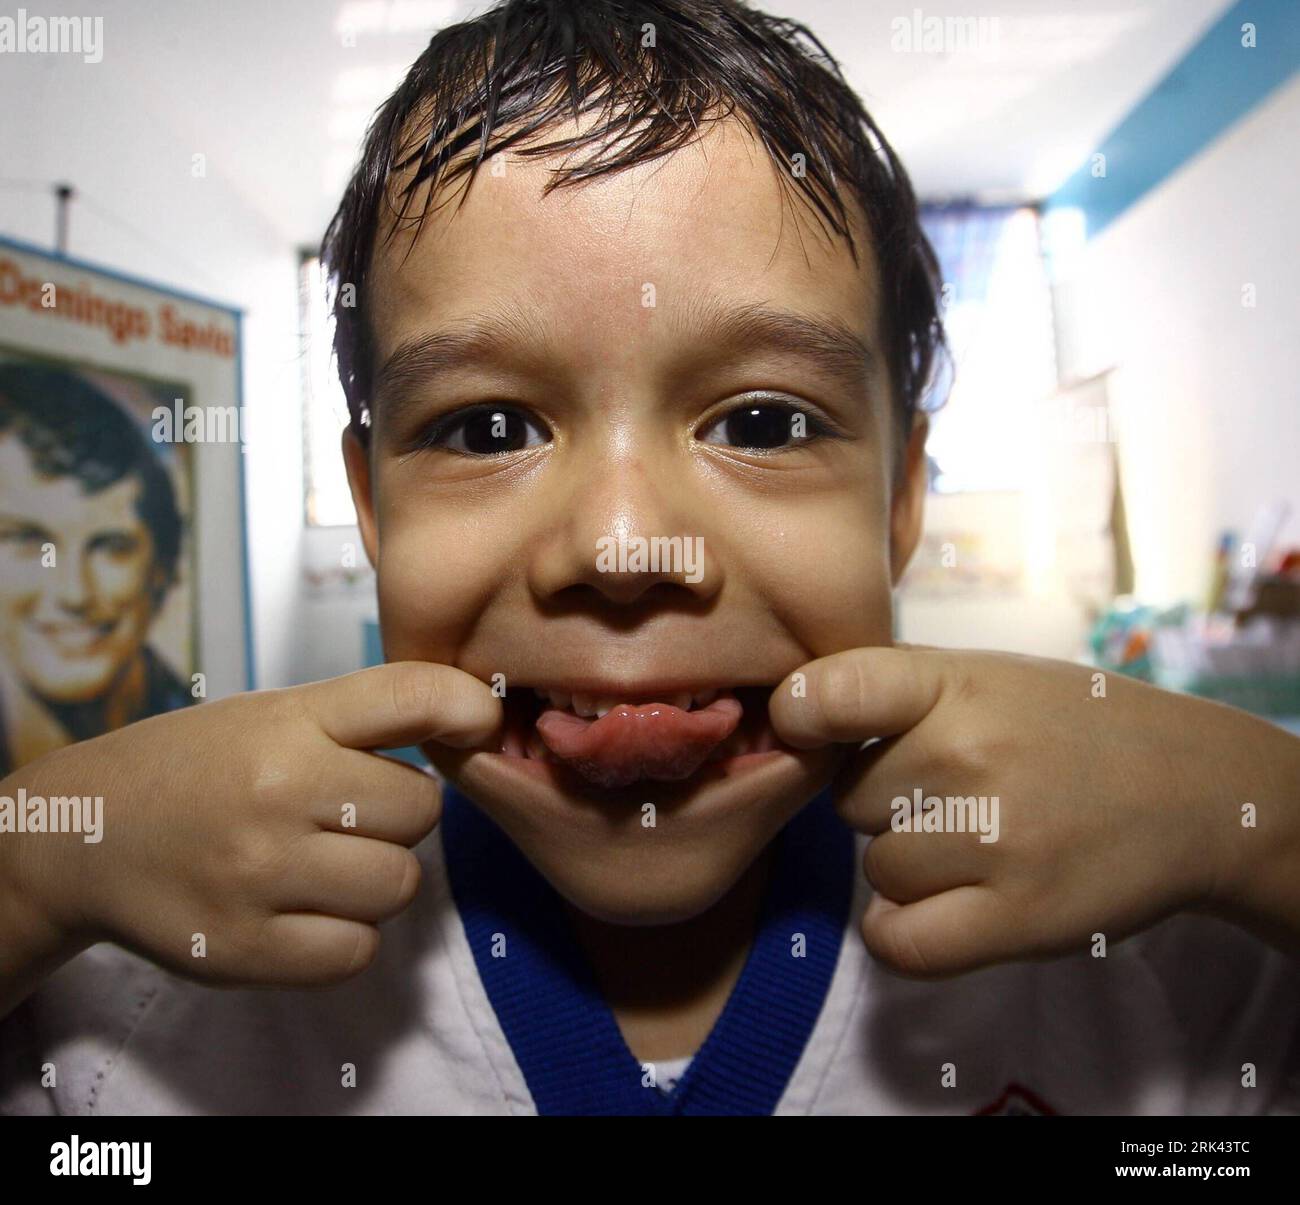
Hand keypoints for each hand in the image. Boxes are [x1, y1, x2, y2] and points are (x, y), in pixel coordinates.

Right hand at [0, 662, 499, 991]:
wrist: (85, 836)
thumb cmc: (202, 767)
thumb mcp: (276, 715)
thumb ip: (369, 715)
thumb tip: (478, 716)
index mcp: (287, 722)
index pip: (410, 697)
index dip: (467, 706)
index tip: (480, 720)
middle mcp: (275, 792)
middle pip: (420, 811)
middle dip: (400, 814)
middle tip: (350, 812)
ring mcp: (257, 876)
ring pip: (398, 885)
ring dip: (378, 877)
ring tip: (325, 861)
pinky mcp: (242, 951)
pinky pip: (356, 951)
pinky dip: (346, 935)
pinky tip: (306, 909)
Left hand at [769, 645, 1299, 975]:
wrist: (1194, 791)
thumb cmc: (1067, 726)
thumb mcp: (985, 675)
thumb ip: (890, 688)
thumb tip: (789, 714)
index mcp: (953, 682)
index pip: (829, 693)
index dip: (798, 716)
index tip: (807, 730)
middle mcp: (967, 754)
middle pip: (848, 800)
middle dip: (884, 801)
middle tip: (952, 792)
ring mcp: (993, 839)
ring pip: (877, 868)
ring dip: (908, 864)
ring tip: (975, 840)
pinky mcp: (1018, 919)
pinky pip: (898, 941)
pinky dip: (903, 931)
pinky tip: (937, 904)